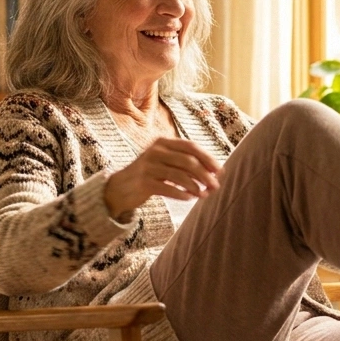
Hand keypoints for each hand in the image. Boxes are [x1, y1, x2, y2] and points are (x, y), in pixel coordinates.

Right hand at [104, 138, 222, 217]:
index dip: (207, 158)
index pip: (191, 147)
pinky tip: (189, 198)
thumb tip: (214, 173)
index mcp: (163, 142)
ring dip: (194, 186)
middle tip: (215, 186)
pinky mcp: (143, 182)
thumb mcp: (165, 163)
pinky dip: (180, 193)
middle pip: (187, 161)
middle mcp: (155, 151)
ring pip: (178, 175)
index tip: (220, 171)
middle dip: (204, 174)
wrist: (120, 187)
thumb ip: (185, 164)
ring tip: (203, 195)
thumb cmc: (149, 175)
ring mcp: (148, 166)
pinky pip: (166, 187)